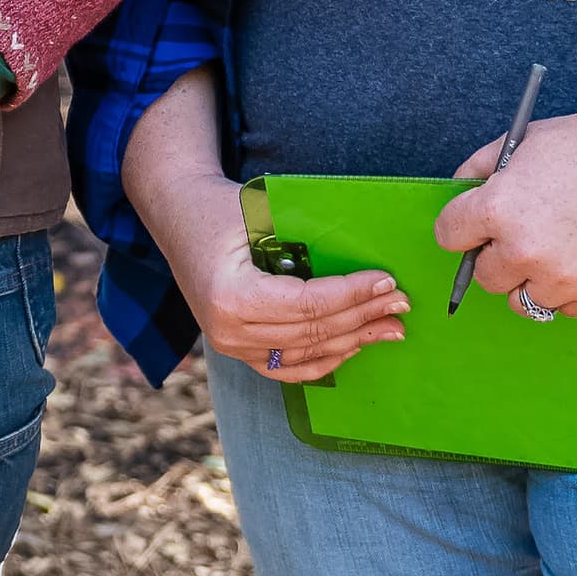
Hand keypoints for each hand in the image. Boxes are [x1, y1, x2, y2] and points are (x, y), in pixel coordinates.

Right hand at [156, 172, 409, 381]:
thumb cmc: (219, 207)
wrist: (175, 213)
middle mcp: (229, 330)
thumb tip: (368, 261)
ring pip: (307, 353)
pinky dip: (326, 360)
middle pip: (313, 331)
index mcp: (231, 295)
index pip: (309, 304)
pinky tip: (356, 346)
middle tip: (402, 302)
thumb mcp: (259, 213)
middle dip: (363, 316)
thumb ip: (307, 241)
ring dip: (354, 340)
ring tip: (392, 327)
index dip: (352, 295)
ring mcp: (230, 346)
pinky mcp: (236, 350)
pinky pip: (290, 368)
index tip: (386, 281)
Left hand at [433, 80, 576, 317]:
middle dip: (496, 256)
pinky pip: (566, 309)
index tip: (476, 225)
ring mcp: (564, 277)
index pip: (449, 237)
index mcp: (497, 210)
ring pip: (524, 301)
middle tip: (523, 235)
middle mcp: (525, 251)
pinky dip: (570, 292)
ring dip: (532, 280)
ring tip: (555, 250)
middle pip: (485, 277)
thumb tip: (461, 195)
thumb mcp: (518, 143)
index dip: (463, 227)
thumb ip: (478, 170)